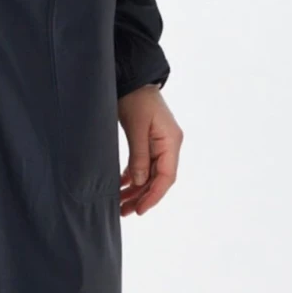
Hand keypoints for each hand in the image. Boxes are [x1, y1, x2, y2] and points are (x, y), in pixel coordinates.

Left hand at [118, 84, 180, 216]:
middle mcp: (168, 145)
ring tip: (120, 205)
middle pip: (158, 179)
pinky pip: (143, 166)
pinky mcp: (148, 142)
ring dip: (136, 190)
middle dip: (142, 197)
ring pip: (149, 175)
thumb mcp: (136, 127)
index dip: (154, 195)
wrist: (132, 80)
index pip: (166, 177)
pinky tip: (121, 186)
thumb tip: (140, 182)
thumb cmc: (136, 99)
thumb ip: (139, 155)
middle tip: (125, 212)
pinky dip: (132, 177)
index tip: (140, 210)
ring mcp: (159, 144)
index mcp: (171, 142)